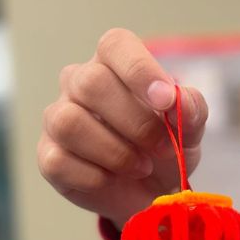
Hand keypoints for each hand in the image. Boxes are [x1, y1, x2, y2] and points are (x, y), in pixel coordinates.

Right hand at [38, 28, 207, 227]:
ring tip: (141, 167)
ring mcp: (58, 118)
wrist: (150, 193)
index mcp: (114, 64)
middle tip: (163, 148)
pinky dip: (95, 177)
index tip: (166, 100)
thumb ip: (191, 109)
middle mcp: (78, 83)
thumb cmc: (164, 148)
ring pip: (69, 122)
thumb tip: (178, 99)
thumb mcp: (189, 129)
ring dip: (115, 153)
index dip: (139, 70)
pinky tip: (113, 180)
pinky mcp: (49, 155)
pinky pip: (60, 161)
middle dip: (135, 122)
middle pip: (91, 83)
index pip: (115, 45)